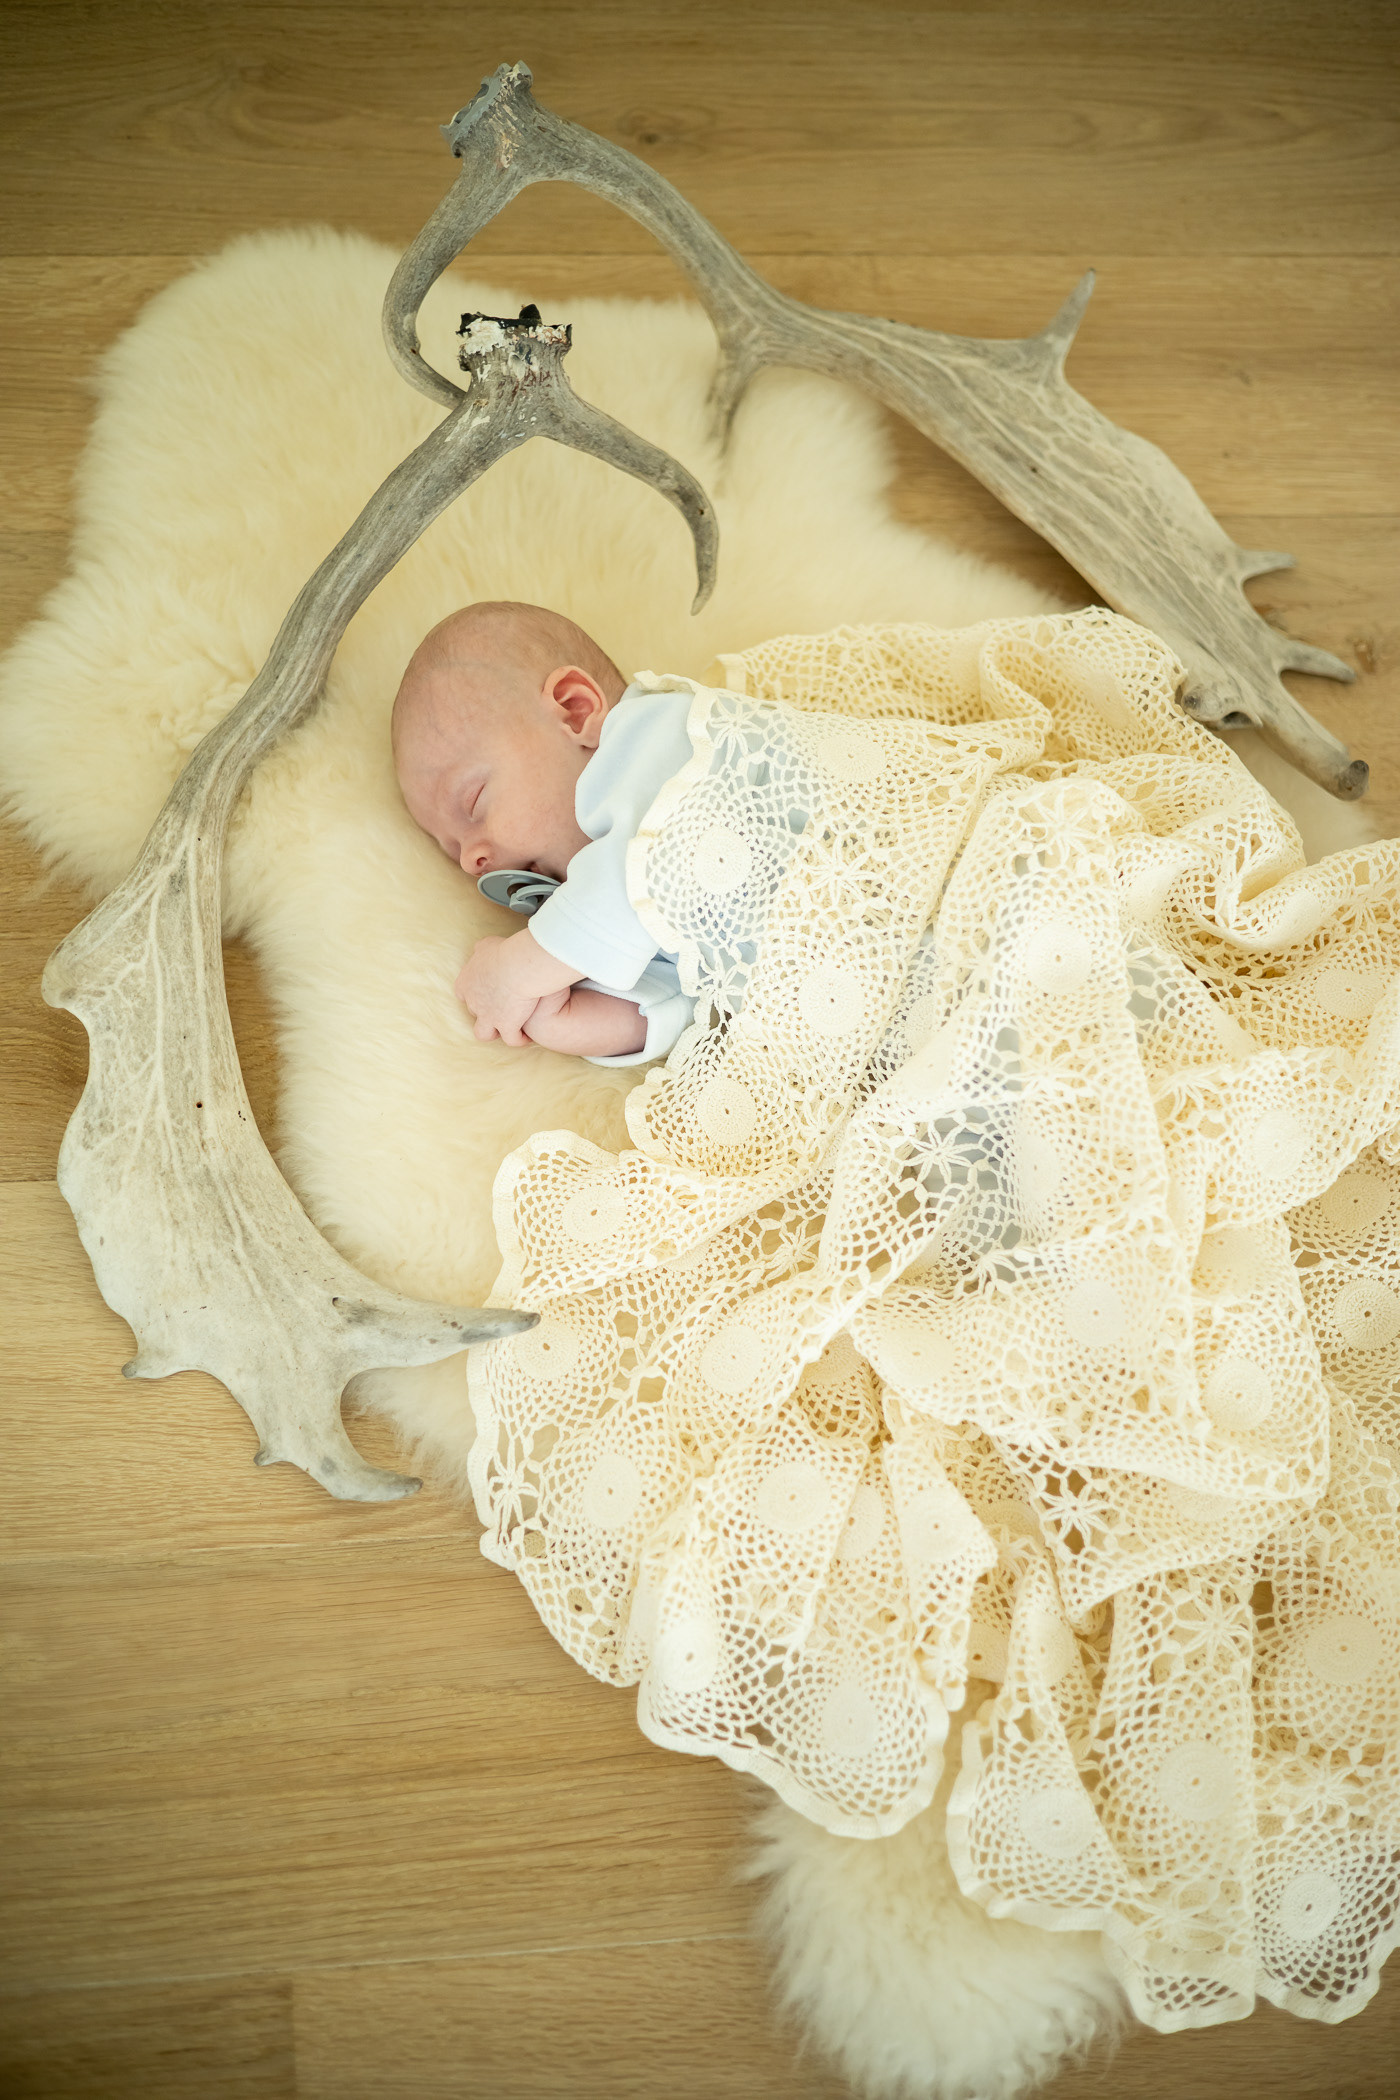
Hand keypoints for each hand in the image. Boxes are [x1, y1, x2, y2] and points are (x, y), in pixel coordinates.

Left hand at [456, 928, 580, 1045]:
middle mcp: (473, 1003)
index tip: (490, 990)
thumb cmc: (504, 952)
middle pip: (476, 1012)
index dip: (477, 994)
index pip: (464, 994)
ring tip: (510, 1028)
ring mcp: (488, 1017)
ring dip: (495, 1031)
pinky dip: (518, 1040)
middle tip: (503, 1006)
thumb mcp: (487, 944)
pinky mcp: (506, 1027)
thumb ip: (481, 949)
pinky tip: (527, 1037)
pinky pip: (511, 1040)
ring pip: (484, 1033)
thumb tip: (480, 949)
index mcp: (465, 983)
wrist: (518, 966)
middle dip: (487, 1010)